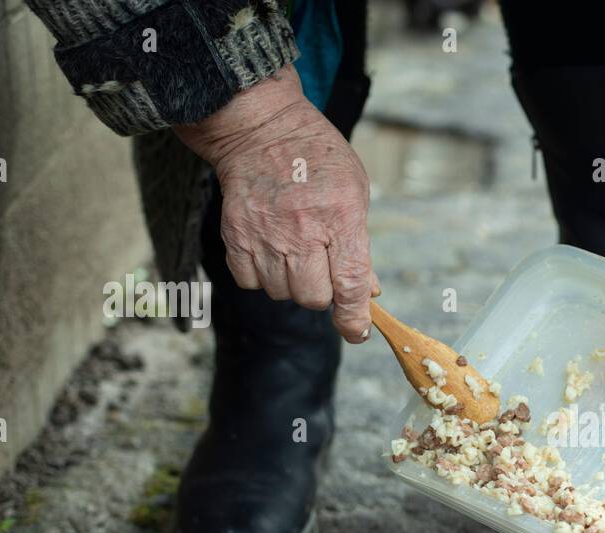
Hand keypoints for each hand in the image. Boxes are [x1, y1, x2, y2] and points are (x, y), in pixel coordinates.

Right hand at [175, 65, 379, 342]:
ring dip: (291, 283)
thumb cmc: (316, 158)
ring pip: (282, 294)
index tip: (357, 332)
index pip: (349, 284)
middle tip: (320, 265)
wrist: (260, 128)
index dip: (354, 317)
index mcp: (340, 217)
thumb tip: (369, 292)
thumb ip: (360, 246)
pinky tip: (269, 249)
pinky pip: (251, 283)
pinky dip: (261, 275)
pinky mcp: (235, 237)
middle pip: (313, 298)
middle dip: (322, 292)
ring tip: (292, 248)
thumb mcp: (355, 193)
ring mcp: (265, 235)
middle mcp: (302, 231)